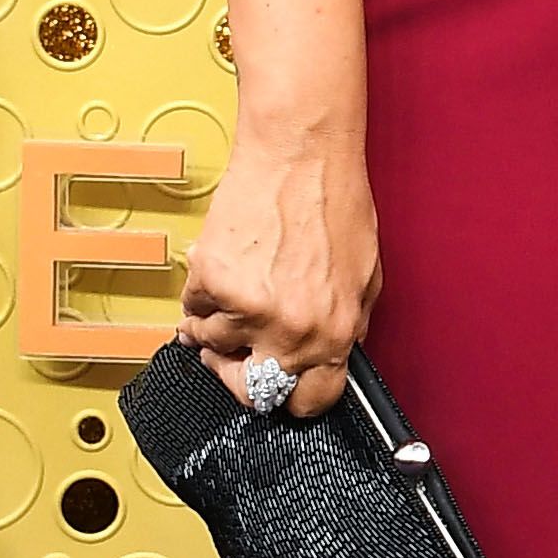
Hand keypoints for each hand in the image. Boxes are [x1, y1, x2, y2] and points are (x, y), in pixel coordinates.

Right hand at [177, 124, 378, 421]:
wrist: (300, 154)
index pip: (309, 402)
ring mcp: (248, 310)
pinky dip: (199, 293)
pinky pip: (192, 307)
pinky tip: (220, 268)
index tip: (279, 388)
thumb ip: (346, 325)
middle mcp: (291, 332)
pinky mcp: (213, 282)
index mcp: (335, 334)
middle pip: (251, 392)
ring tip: (231, 294)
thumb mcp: (365, 276)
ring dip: (214, 328)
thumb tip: (328, 356)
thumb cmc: (335, 201)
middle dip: (239, 375)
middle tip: (236, 354)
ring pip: (212, 347)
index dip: (290, 398)